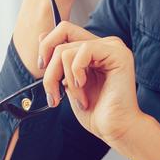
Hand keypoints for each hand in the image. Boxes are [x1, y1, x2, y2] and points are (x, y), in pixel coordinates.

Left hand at [38, 21, 141, 143]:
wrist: (115, 129)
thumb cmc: (96, 112)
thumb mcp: (68, 83)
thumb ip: (59, 61)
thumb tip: (41, 37)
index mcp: (93, 50)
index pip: (63, 31)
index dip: (46, 47)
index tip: (42, 69)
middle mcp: (103, 44)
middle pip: (62, 35)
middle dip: (50, 68)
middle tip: (53, 91)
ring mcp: (112, 47)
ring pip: (67, 49)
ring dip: (64, 79)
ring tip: (77, 97)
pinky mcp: (118, 53)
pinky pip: (84, 50)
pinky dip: (76, 74)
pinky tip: (84, 87)